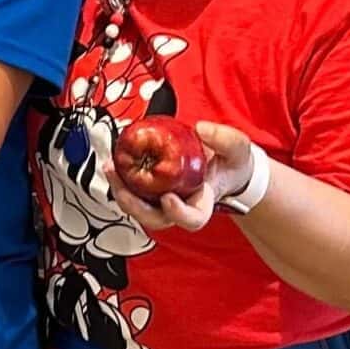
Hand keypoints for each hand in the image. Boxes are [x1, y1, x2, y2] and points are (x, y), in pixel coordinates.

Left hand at [96, 116, 254, 234]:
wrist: (223, 164)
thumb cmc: (230, 163)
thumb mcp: (237, 149)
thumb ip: (225, 139)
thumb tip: (202, 130)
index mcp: (203, 202)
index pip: (192, 218)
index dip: (178, 213)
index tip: (168, 198)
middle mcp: (180, 206)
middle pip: (155, 218)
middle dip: (135, 206)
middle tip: (122, 186)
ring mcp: (163, 200)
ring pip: (139, 208)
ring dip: (121, 191)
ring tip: (111, 169)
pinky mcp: (151, 189)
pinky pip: (133, 191)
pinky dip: (122, 180)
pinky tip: (114, 163)